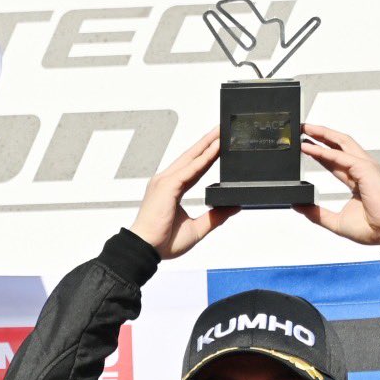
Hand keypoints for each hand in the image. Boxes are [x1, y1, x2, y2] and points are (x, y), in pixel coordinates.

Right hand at [129, 129, 235, 258]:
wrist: (146, 250)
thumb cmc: (163, 242)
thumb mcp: (197, 228)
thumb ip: (215, 216)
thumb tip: (233, 206)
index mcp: (170, 190)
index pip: (193, 168)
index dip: (206, 155)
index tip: (219, 145)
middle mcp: (166, 181)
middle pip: (191, 157)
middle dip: (207, 142)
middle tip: (222, 129)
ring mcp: (165, 182)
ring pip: (191, 158)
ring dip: (208, 144)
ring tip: (222, 132)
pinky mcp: (167, 186)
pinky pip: (190, 169)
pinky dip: (204, 158)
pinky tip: (216, 149)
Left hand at [296, 124, 379, 244]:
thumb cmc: (372, 228)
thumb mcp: (335, 221)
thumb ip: (317, 213)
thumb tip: (299, 206)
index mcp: (358, 179)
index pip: (335, 160)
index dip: (320, 151)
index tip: (305, 146)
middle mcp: (363, 169)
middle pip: (339, 145)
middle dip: (321, 135)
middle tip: (303, 129)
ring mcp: (365, 167)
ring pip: (342, 143)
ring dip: (323, 135)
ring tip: (306, 129)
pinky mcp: (365, 169)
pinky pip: (340, 156)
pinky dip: (324, 152)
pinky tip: (310, 148)